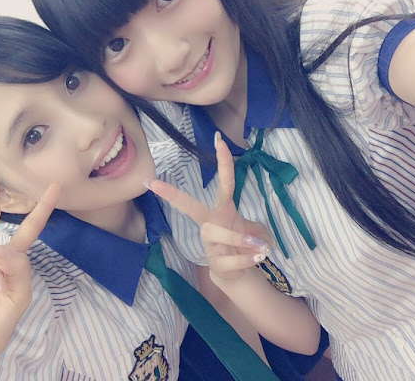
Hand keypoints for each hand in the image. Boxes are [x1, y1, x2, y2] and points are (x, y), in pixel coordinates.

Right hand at [148, 132, 271, 282]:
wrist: (235, 274)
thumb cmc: (241, 245)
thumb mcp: (255, 232)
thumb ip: (260, 231)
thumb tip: (261, 242)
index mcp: (221, 210)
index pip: (223, 182)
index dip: (223, 161)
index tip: (218, 139)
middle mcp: (209, 223)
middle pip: (190, 207)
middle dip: (172, 195)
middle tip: (154, 184)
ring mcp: (208, 243)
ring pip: (219, 234)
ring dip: (241, 239)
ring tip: (259, 248)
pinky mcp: (213, 262)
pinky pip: (231, 258)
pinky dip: (247, 259)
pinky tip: (257, 258)